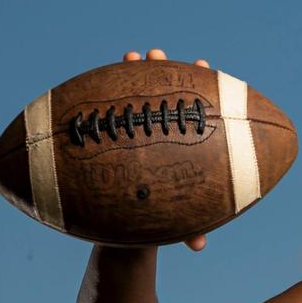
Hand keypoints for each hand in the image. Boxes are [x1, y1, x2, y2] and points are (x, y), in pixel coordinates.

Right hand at [122, 48, 210, 250]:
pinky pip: (108, 110)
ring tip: (132, 56)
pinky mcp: (116, 133)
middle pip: (169, 93)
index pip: (199, 107)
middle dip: (165, 70)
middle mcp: (166, 129)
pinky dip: (104, 94)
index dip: (203, 85)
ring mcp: (140, 127)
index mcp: (190, 142)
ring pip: (139, 94)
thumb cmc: (163, 216)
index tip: (205, 67)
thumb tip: (199, 246)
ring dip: (135, 72)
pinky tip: (96, 82)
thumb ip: (188, 229)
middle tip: (159, 56)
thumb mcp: (176, 220)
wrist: (135, 221)